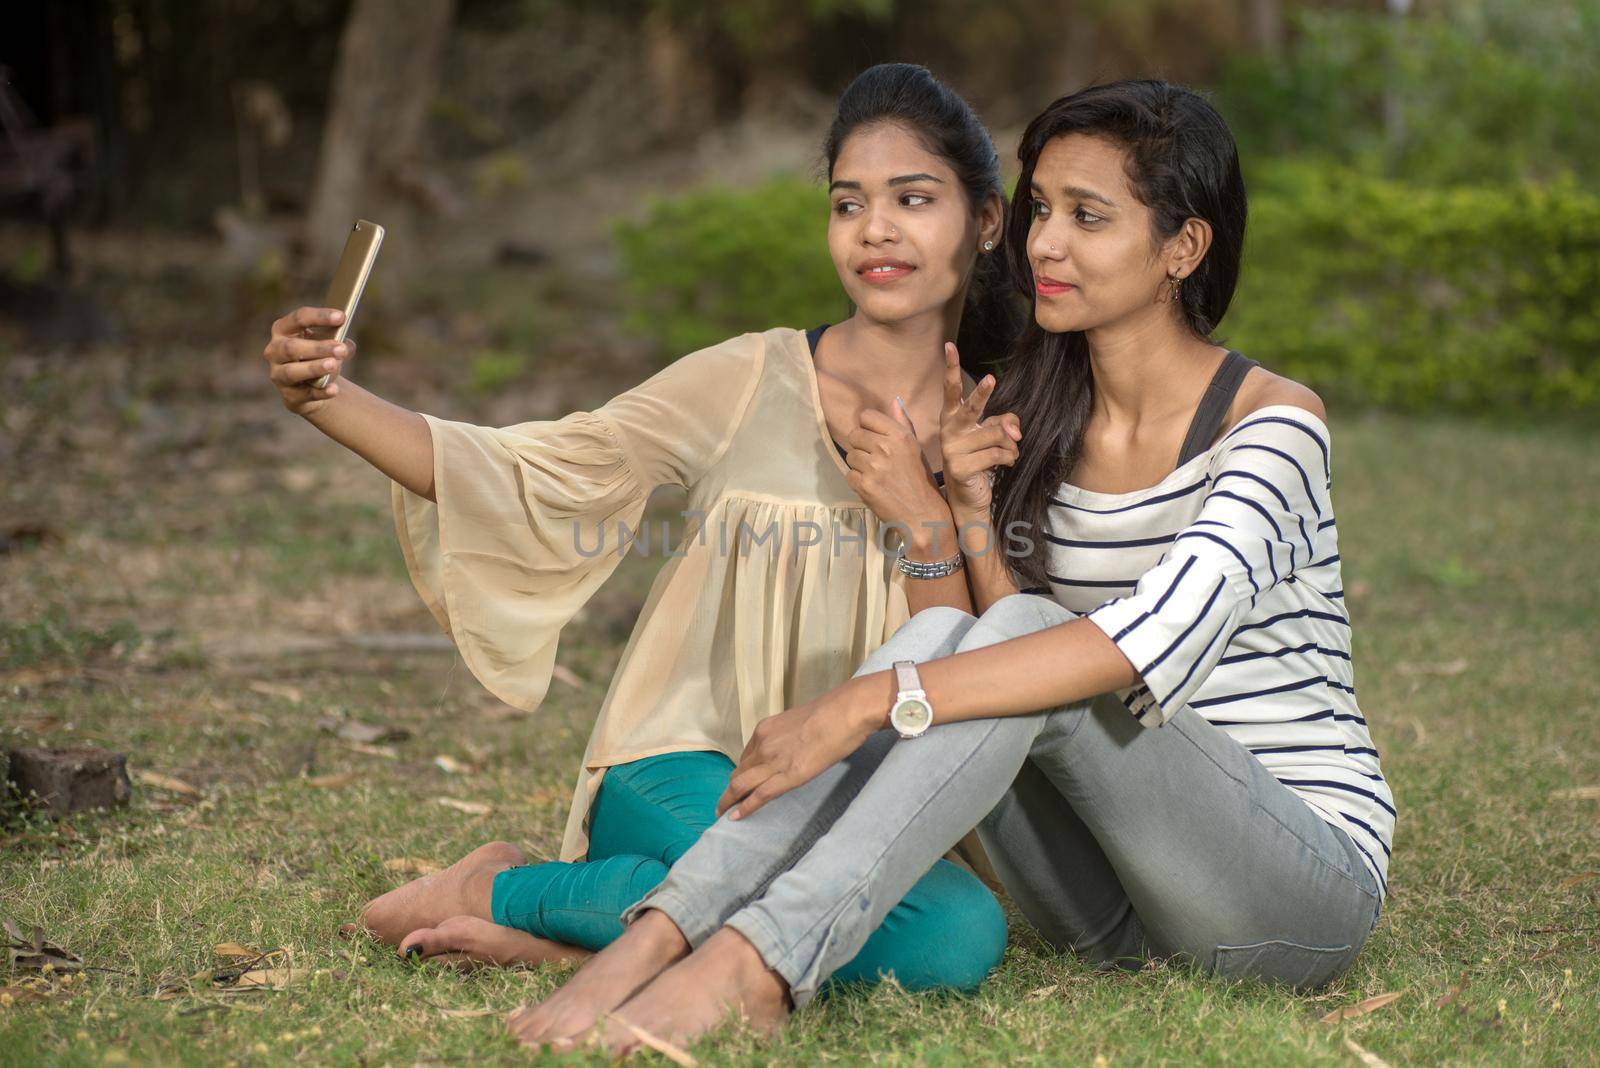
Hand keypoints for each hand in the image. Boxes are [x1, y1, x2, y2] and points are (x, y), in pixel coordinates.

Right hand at [263, 307, 356, 416]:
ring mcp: (278, 374)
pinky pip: (304, 394)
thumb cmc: (319, 357)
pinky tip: (334, 390)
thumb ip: (338, 342)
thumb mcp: (328, 344)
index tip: (342, 317)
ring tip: (334, 364)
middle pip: (291, 347)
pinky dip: (320, 392)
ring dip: (314, 367)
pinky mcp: (289, 396)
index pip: (298, 319)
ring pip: (292, 371)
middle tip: (341, 349)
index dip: (320, 317)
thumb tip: (346, 345)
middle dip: (318, 348)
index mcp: (283, 330)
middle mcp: (274, 351)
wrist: (315, 387)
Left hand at [716, 673, 889, 820]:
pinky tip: (735, 817)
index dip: (742, 772)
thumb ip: (788, 737)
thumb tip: (792, 748)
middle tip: (726, 802)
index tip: (740, 783)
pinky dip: (744, 808)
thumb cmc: (833, 712)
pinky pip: (759, 795)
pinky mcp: (788, 776)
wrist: (846, 712)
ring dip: (729, 800)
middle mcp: (763, 744)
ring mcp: (774, 760)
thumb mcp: (800, 722)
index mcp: (765, 729)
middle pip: (739, 772)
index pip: (746, 757)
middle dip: (731, 789)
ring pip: (741, 785)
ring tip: (722, 812)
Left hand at [844, 399, 954, 553]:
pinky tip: (873, 488)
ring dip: (859, 466)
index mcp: (900, 436)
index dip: (867, 427)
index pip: (866, 416)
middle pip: (854, 435)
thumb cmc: (921, 482)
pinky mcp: (864, 485)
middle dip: (861, 447)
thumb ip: (903, 425)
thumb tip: (894, 400)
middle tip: (875, 460)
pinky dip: (858, 482)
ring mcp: (874, 467)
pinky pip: (849, 475)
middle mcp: (886, 447)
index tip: (874, 438)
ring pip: (850, 455)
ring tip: (876, 476)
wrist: (923, 516)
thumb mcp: (916, 449)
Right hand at [939, 342, 1020, 517]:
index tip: (949, 346)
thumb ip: (1005, 422)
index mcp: (952, 418)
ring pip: (997, 434)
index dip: (951, 368)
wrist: (969, 497)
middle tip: (991, 379)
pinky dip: (1010, 459)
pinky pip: (998, 454)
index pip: (951, 390)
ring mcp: (952, 449)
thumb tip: (1014, 431)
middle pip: (971, 407)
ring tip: (1007, 453)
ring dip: (1011, 445)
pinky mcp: (960, 468)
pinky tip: (1006, 465)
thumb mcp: (992, 434)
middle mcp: (949, 431)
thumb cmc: (981, 459)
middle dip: (982, 394)